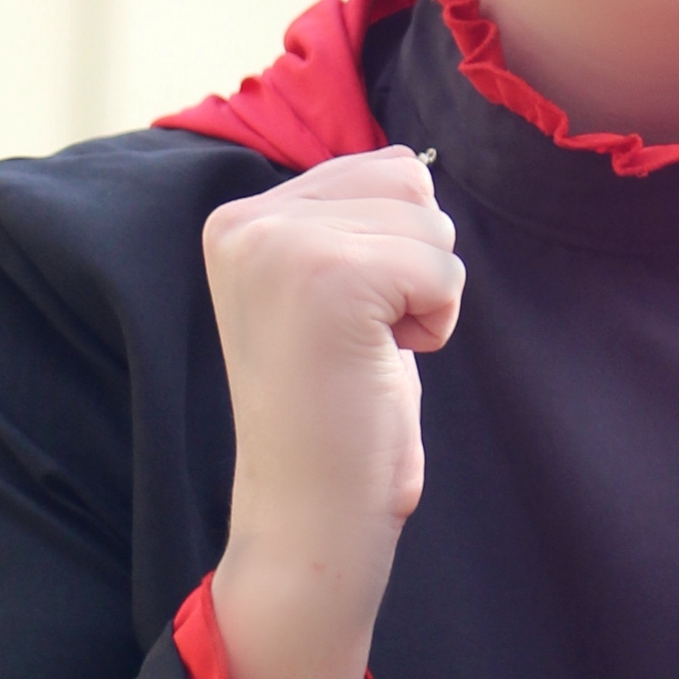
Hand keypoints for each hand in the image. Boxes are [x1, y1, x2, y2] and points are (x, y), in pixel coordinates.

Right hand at [203, 150, 462, 678]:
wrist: (309, 515)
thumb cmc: (338, 412)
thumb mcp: (330, 289)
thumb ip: (349, 222)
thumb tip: (414, 163)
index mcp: (238, 218)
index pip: (382, 168)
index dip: (396, 250)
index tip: (347, 323)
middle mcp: (245, 221)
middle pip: (409, 182)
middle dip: (416, 264)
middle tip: (361, 340)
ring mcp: (279, 246)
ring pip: (431, 224)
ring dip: (426, 295)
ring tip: (367, 353)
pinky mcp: (326, 277)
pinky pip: (440, 268)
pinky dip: (434, 321)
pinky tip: (382, 364)